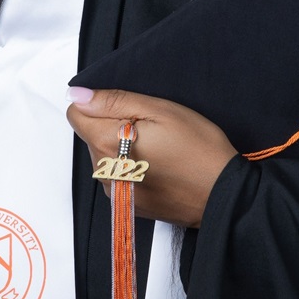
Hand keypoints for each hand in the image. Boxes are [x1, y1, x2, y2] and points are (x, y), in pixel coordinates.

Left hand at [67, 88, 237, 228]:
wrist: (222, 195)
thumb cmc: (197, 148)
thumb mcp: (159, 110)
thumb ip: (114, 101)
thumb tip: (78, 95)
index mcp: (106, 144)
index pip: (76, 114)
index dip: (98, 103)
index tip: (125, 106)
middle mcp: (103, 172)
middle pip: (90, 133)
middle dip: (111, 124)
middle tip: (149, 126)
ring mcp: (114, 191)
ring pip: (102, 153)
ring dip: (120, 144)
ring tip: (156, 145)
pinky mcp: (126, 203)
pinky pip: (115, 173)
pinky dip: (128, 165)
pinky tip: (156, 163)